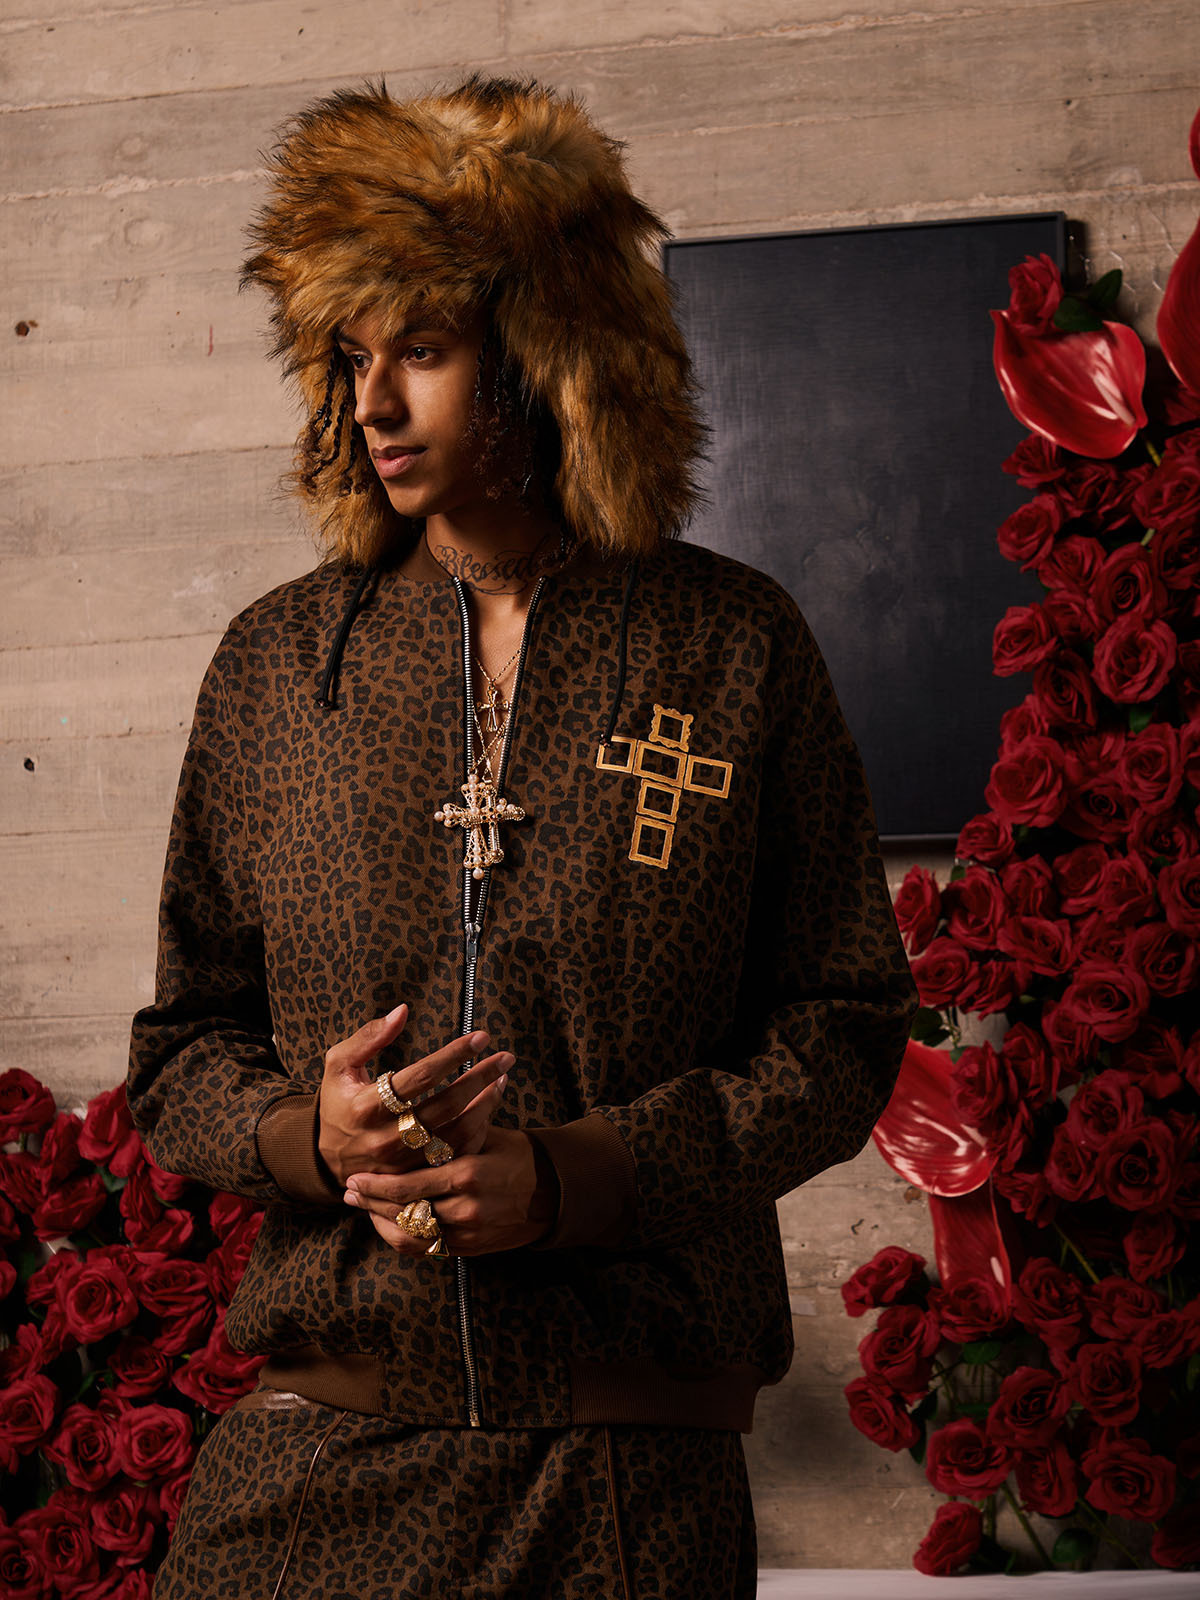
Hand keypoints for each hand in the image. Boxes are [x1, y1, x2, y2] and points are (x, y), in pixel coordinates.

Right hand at [317, 1003, 512, 1187]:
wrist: (331, 1160)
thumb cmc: (339, 1103)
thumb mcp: (339, 1066)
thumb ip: (368, 1037)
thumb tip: (402, 1011)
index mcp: (366, 1107)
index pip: (419, 1077)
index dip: (453, 1055)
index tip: (480, 1038)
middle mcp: (385, 1138)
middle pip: (445, 1106)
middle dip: (480, 1077)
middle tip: (505, 1057)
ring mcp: (403, 1163)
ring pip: (456, 1133)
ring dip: (486, 1104)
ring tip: (502, 1079)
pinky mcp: (417, 1177)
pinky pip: (457, 1154)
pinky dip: (478, 1129)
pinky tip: (488, 1106)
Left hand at [344, 1125, 557, 1256]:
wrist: (554, 1193)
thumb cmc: (520, 1156)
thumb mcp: (489, 1135)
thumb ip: (453, 1130)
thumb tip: (422, 1104)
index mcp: (466, 1175)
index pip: (408, 1187)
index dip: (376, 1187)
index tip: (354, 1179)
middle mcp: (464, 1208)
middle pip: (403, 1214)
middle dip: (371, 1205)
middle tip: (349, 1194)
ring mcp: (467, 1232)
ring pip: (411, 1237)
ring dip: (382, 1224)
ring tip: (364, 1210)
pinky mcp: (470, 1248)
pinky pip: (427, 1249)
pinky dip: (404, 1239)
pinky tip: (389, 1226)